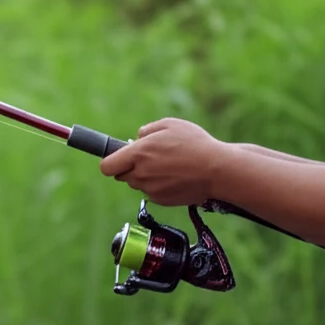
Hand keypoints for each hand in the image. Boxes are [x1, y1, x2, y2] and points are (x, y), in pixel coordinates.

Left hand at [99, 117, 231, 206]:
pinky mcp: (161, 200)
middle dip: (130, 167)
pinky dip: (158, 186)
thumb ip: (147, 130)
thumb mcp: (170, 124)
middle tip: (149, 158)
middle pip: (122, 175)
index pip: (107, 166)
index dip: (111, 161)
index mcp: (138, 154)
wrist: (217, 170)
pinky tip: (175, 176)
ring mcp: (150, 189)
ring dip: (145, 176)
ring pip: (138, 184)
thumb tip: (137, 139)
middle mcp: (141, 174)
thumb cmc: (195, 144)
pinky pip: (152, 192)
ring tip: (168, 165)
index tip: (118, 157)